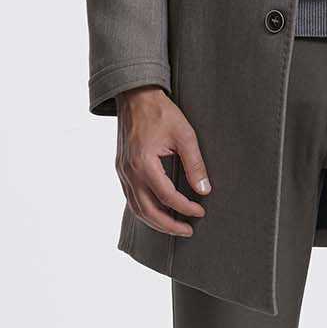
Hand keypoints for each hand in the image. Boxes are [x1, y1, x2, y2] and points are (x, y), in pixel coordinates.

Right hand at [115, 85, 211, 236]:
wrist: (136, 96)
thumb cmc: (161, 112)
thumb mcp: (184, 135)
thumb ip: (195, 164)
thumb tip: (205, 190)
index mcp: (144, 163)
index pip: (167, 196)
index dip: (185, 207)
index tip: (200, 212)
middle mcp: (129, 171)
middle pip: (147, 210)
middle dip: (168, 225)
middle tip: (188, 231)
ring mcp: (122, 171)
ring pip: (136, 208)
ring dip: (155, 221)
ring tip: (174, 227)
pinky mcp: (121, 169)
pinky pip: (130, 197)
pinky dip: (144, 210)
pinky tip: (158, 212)